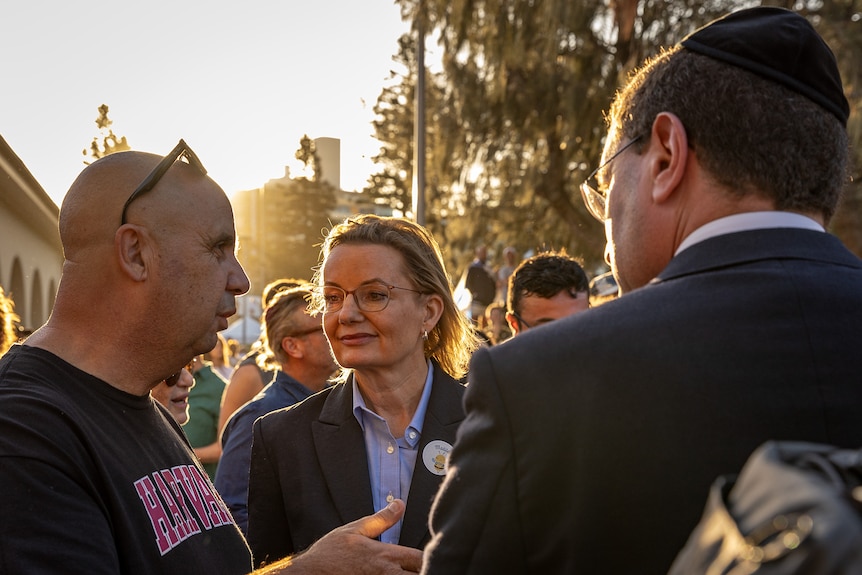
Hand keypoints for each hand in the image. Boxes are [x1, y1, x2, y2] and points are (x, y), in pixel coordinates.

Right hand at [257, 499, 422, 573]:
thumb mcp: (354, 530)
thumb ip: (381, 519)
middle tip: (426, 567)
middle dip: (424, 571)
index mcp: (385, 555)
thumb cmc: (328, 556)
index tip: (433, 556)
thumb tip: (400, 505)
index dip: (429, 558)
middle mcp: (385, 574)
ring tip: (411, 573)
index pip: (420, 558)